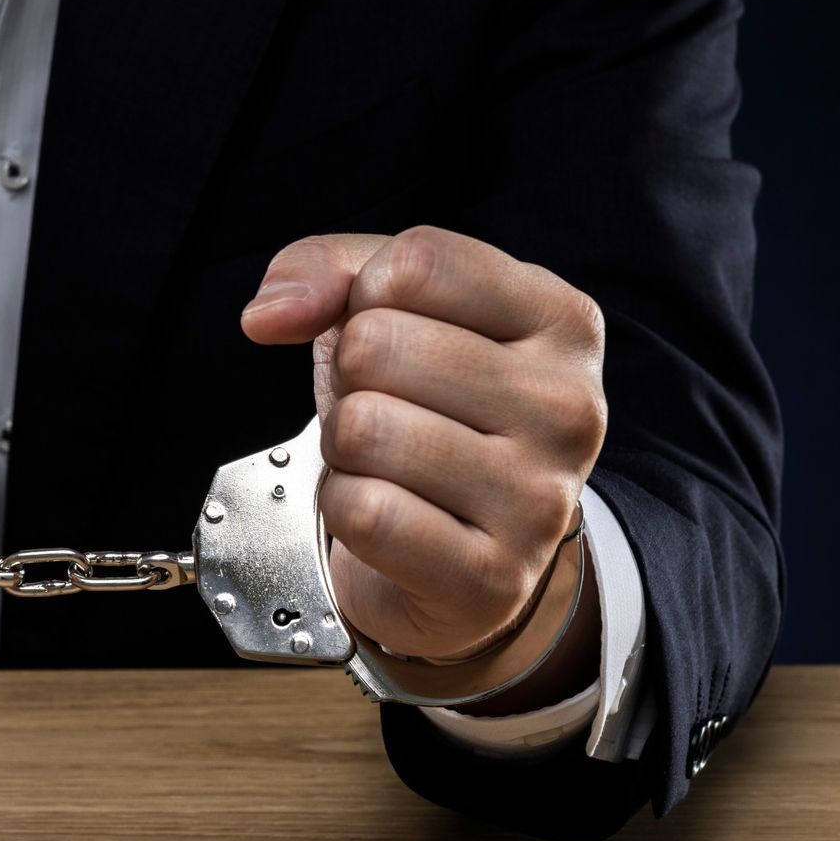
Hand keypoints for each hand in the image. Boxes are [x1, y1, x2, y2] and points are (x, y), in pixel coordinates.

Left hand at [241, 226, 605, 689]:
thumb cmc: (428, 412)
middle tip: (390, 411)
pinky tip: (385, 514)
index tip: (389, 332)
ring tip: (388, 464)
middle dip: (351, 380)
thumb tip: (270, 312)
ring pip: (363, 428)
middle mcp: (568, 405)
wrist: (463, 550)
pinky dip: (344, 509)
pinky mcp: (492, 577)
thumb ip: (329, 272)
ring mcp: (539, 497)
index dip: (364, 296)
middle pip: (378, 344)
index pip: (416, 263)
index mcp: (561, 319)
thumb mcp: (390, 312)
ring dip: (345, 449)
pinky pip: (363, 511)